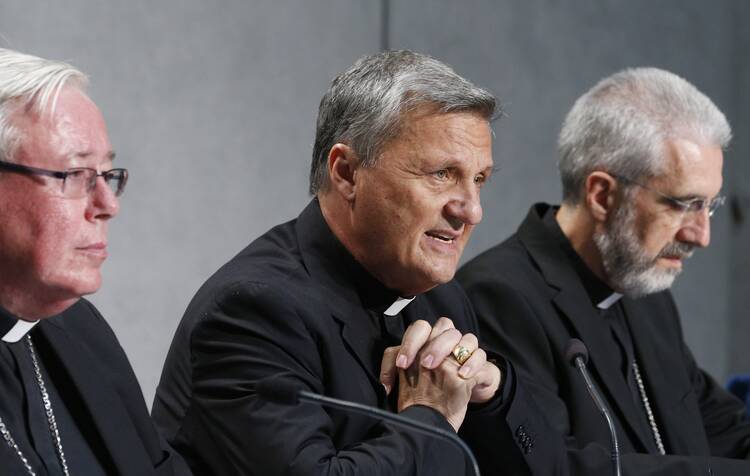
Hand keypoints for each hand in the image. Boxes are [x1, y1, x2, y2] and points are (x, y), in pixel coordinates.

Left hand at [379, 319, 501, 420]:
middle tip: (425, 365)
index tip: (402, 365)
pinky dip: (472, 363)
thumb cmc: (428, 384)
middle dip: (433, 345)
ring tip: (445, 370)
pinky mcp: (479, 363)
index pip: (419, 327)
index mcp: (427, 339)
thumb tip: (384, 384)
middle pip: (444, 325)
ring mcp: (465, 350)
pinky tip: (462, 375)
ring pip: (466, 336)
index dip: (410, 343)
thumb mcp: (408, 378)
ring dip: (455, 349)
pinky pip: (480, 355)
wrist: (453, 401)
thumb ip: (393, 371)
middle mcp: (446, 340)